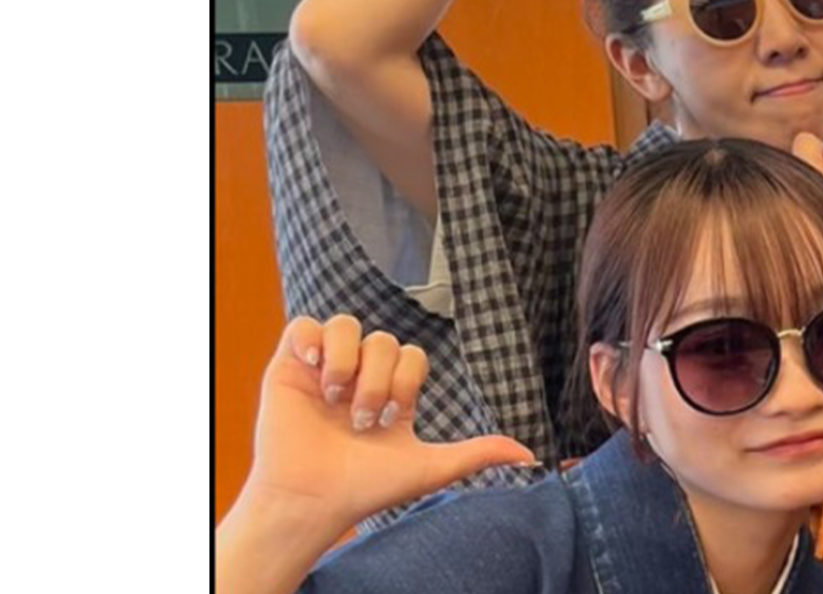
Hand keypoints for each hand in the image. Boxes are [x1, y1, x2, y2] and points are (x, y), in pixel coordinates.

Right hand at [239, 316, 536, 531]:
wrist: (312, 500)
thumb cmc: (366, 488)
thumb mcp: (429, 467)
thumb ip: (477, 454)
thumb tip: (530, 455)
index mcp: (389, 394)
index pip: (412, 354)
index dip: (407, 378)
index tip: (392, 419)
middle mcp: (357, 378)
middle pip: (383, 341)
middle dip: (378, 379)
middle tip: (362, 420)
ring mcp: (322, 372)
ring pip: (347, 325)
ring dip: (348, 360)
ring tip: (335, 397)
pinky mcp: (288, 370)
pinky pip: (302, 326)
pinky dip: (312, 339)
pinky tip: (315, 368)